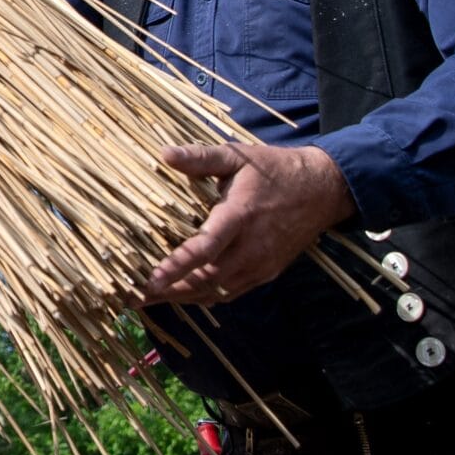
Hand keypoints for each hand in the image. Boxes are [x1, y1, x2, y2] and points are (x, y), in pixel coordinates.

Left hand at [144, 142, 354, 305]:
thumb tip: (165, 155)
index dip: (177, 265)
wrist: (323, 191)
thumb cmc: (274, 170)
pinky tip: (180, 295)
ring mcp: (260, 265)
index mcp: (240, 216)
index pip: (206, 248)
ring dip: (181, 297)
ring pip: (215, 291)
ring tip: (146, 300)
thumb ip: (201, 158)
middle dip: (167, 291)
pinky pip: (230, 293)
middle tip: (131, 296)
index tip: (150, 280)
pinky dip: (203, 297)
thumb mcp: (238, 156)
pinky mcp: (266, 274)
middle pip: (205, 279)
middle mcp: (251, 247)